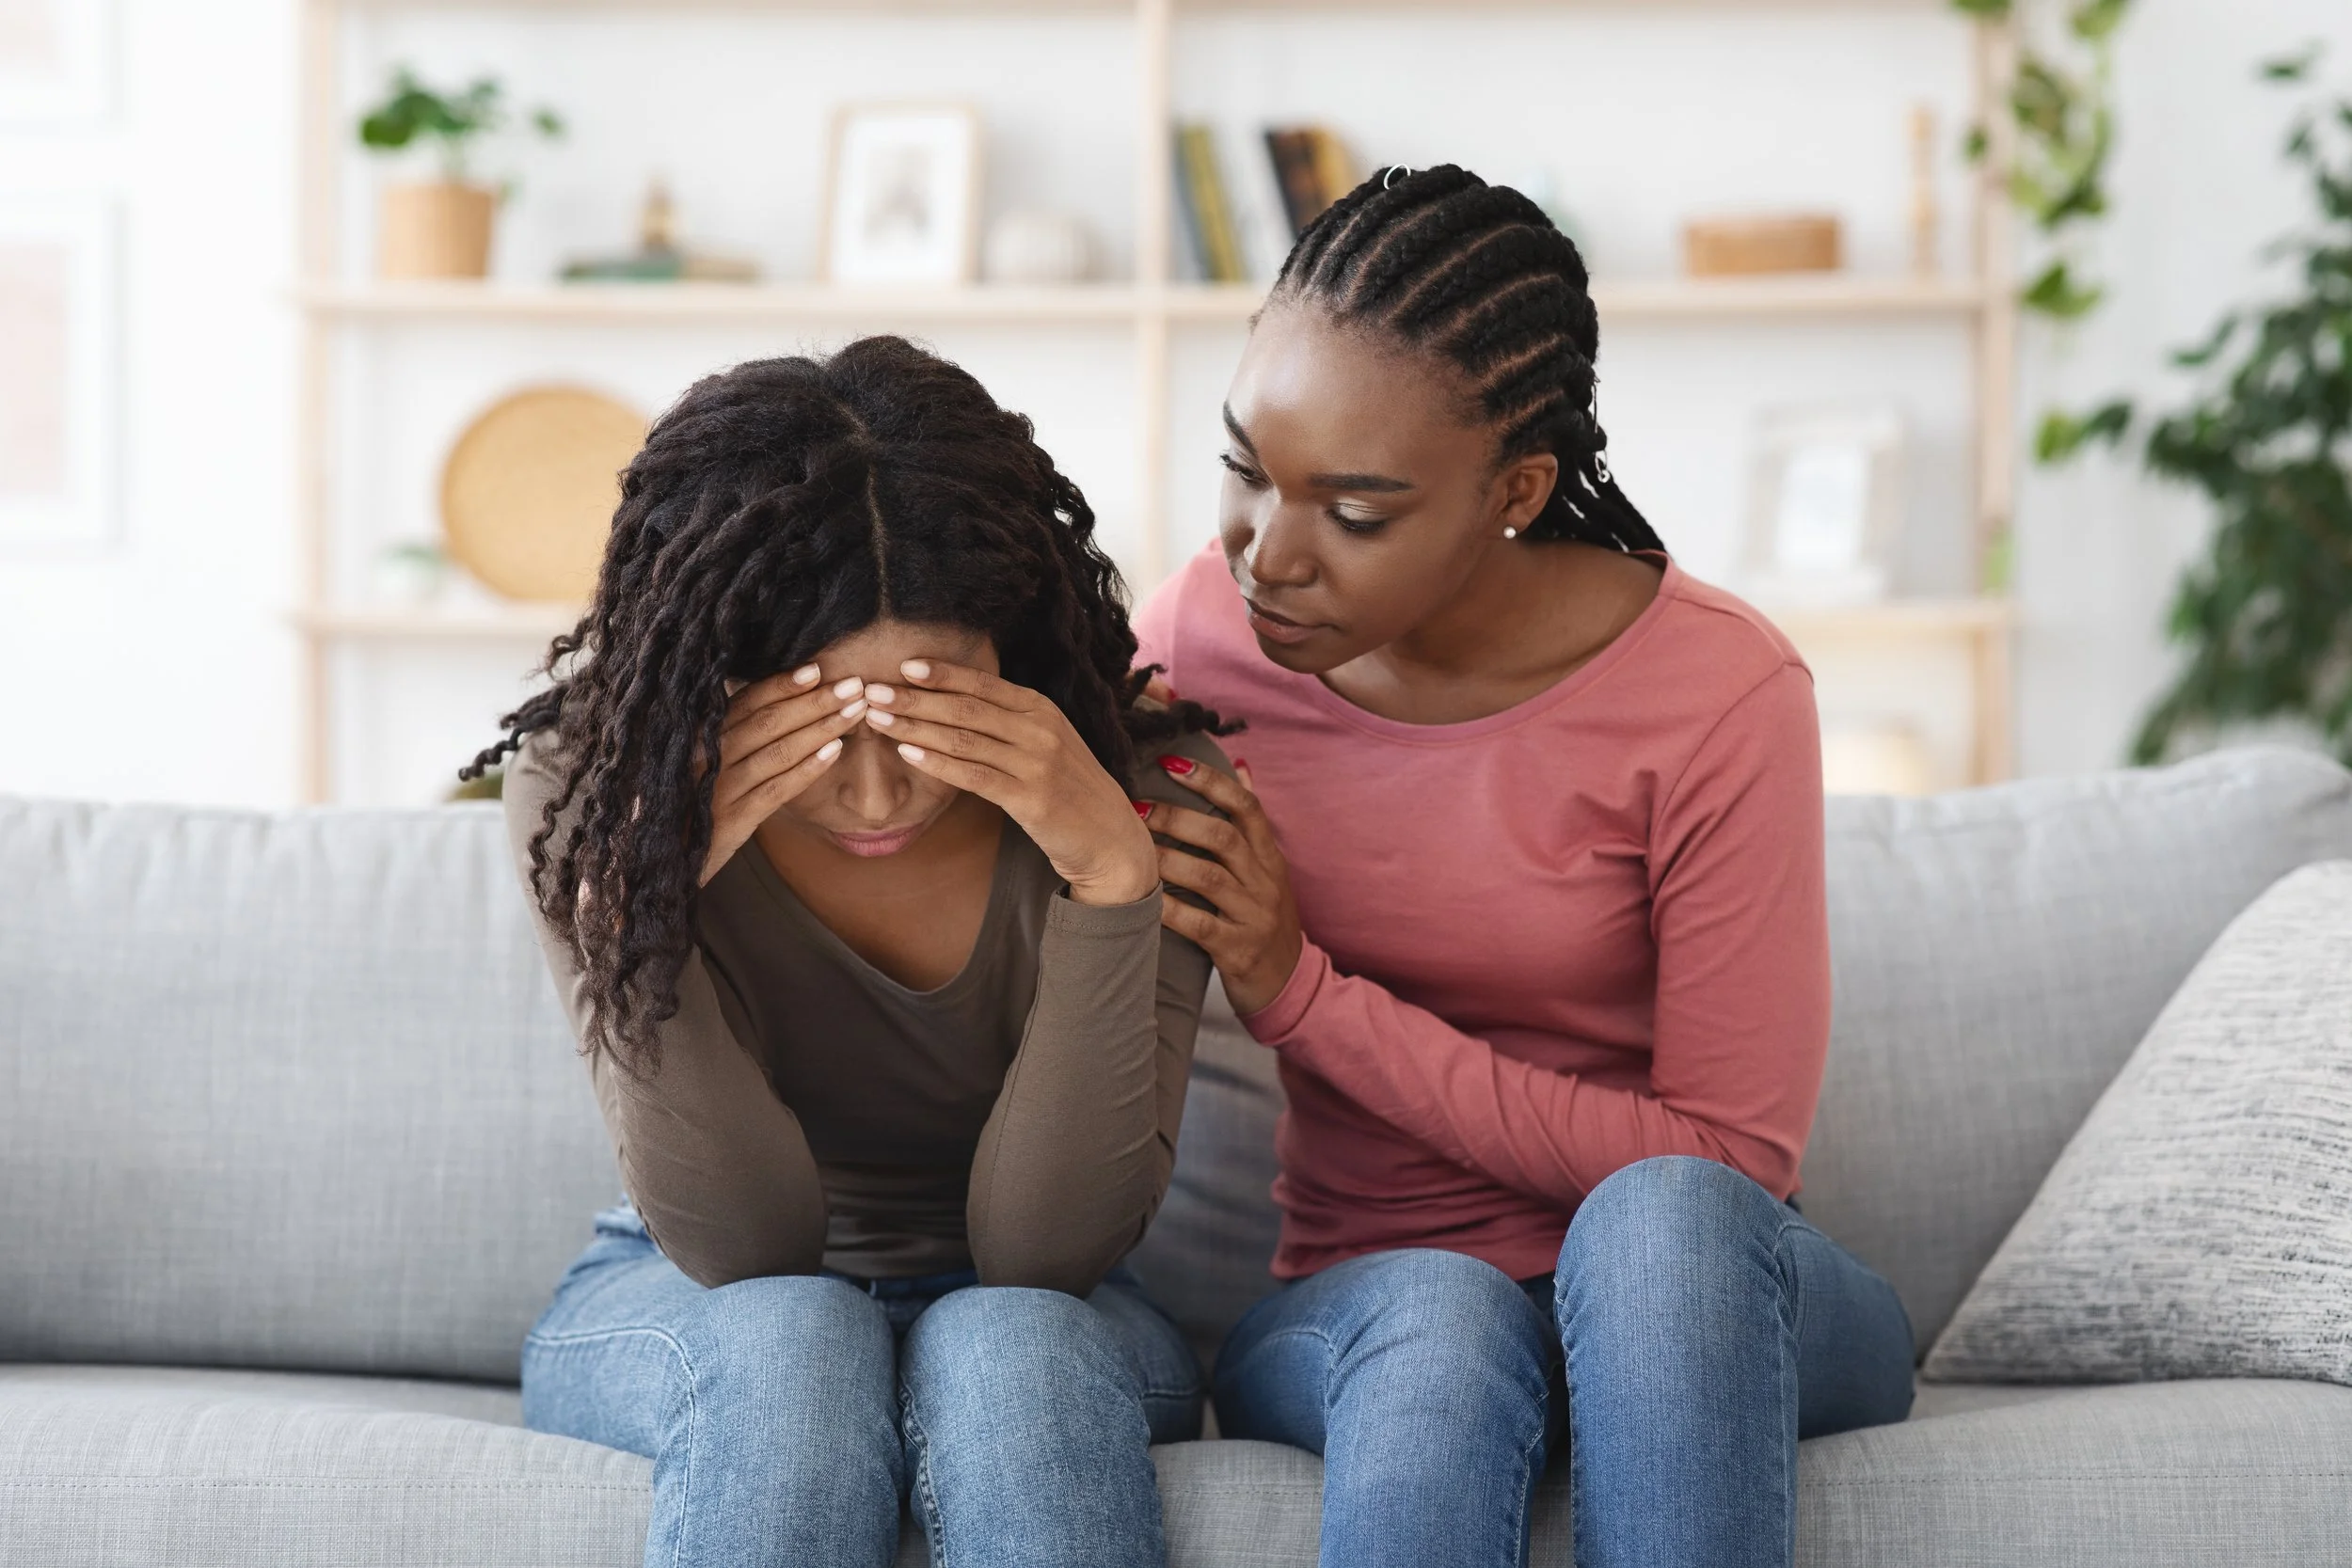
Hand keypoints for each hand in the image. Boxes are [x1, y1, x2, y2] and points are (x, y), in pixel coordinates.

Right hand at [699, 667, 868, 886]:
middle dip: (814, 701)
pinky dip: (807, 769)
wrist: (655, 863)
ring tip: (855, 712)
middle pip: (768, 721)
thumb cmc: (682, 806)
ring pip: (777, 751)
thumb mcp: (695, 765)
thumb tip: (769, 704)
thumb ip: (724, 735)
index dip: (782, 685)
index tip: (818, 669)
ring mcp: (719, 789)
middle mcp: (706, 756)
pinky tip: (834, 753)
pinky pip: (776, 790)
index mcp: (698, 735)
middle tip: (854, 685)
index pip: (745, 701)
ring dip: (821, 728)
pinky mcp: (732, 821)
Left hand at [866, 660, 1157, 906]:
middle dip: (914, 698)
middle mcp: (1040, 728)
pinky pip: (974, 776)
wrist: (1109, 837)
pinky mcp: (1030, 798)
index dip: (943, 673)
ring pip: (964, 738)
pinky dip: (938, 763)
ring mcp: (1037, 763)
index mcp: (1041, 708)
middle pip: (966, 707)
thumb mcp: (1045, 743)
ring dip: (916, 727)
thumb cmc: (1069, 789)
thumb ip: (1008, 723)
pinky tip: (908, 754)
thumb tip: (951, 705)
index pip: (983, 683)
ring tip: (878, 720)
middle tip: (872, 690)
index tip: (903, 664)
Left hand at [1138, 758, 1303, 1014]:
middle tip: (1135, 806)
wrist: (1288, 984)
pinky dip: (1170, 909)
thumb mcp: (1268, 870)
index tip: (1171, 762)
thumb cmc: (1264, 919)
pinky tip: (1142, 899)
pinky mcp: (1239, 950)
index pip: (1247, 807)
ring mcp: (1254, 916)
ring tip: (1131, 846)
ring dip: (1167, 858)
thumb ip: (1251, 823)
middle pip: (1223, 837)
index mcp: (1270, 858)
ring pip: (1209, 877)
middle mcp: (1266, 882)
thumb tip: (1240, 767)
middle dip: (1176, 817)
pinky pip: (1200, 924)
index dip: (1211, 781)